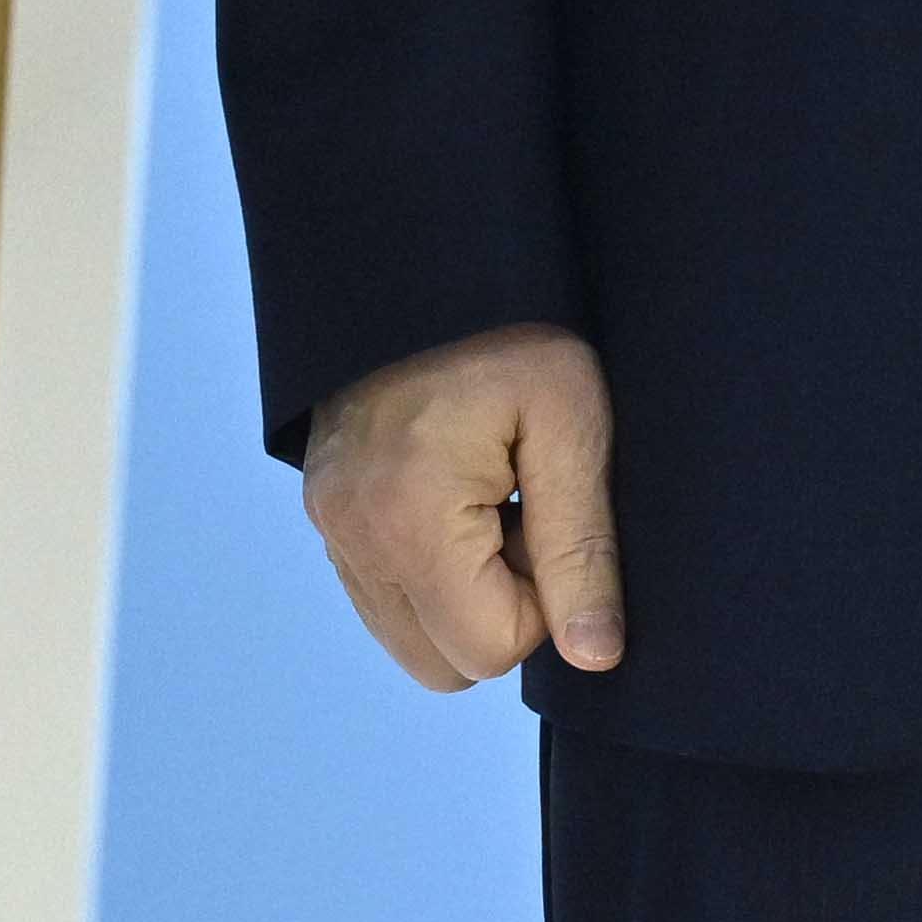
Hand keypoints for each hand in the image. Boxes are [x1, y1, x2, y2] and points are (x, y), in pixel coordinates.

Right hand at [301, 323, 623, 690]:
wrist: (421, 257)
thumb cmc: (509, 330)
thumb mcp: (570, 423)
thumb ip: (582, 548)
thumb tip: (594, 658)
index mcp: (407, 517)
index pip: (489, 649)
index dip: (543, 601)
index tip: (547, 514)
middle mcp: (351, 535)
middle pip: (445, 664)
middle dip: (501, 611)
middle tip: (523, 514)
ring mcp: (330, 527)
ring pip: (413, 639)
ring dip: (465, 595)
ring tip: (490, 500)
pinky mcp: (327, 515)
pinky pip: (386, 598)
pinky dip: (431, 575)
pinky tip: (457, 499)